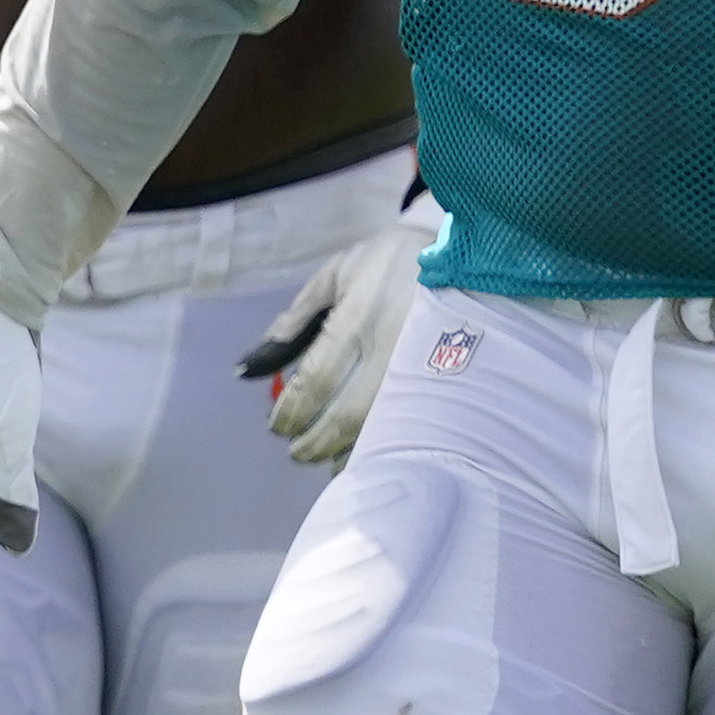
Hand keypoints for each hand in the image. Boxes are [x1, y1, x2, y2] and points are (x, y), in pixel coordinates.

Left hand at [238, 194, 438, 464]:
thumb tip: (246, 371)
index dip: (293, 411)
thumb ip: (292, 323)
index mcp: (360, 316)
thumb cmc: (389, 264)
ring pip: (382, 428)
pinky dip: (385, 446)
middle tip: (297, 453)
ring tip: (325, 461)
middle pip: (348, 414)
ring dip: (348, 452)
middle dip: (316, 441)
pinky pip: (413, 426)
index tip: (277, 427)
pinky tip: (368, 454)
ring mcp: (428, 368)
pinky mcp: (454, 382)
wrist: (468, 252)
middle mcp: (394, 346)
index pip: (316, 380)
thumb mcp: (334, 277)